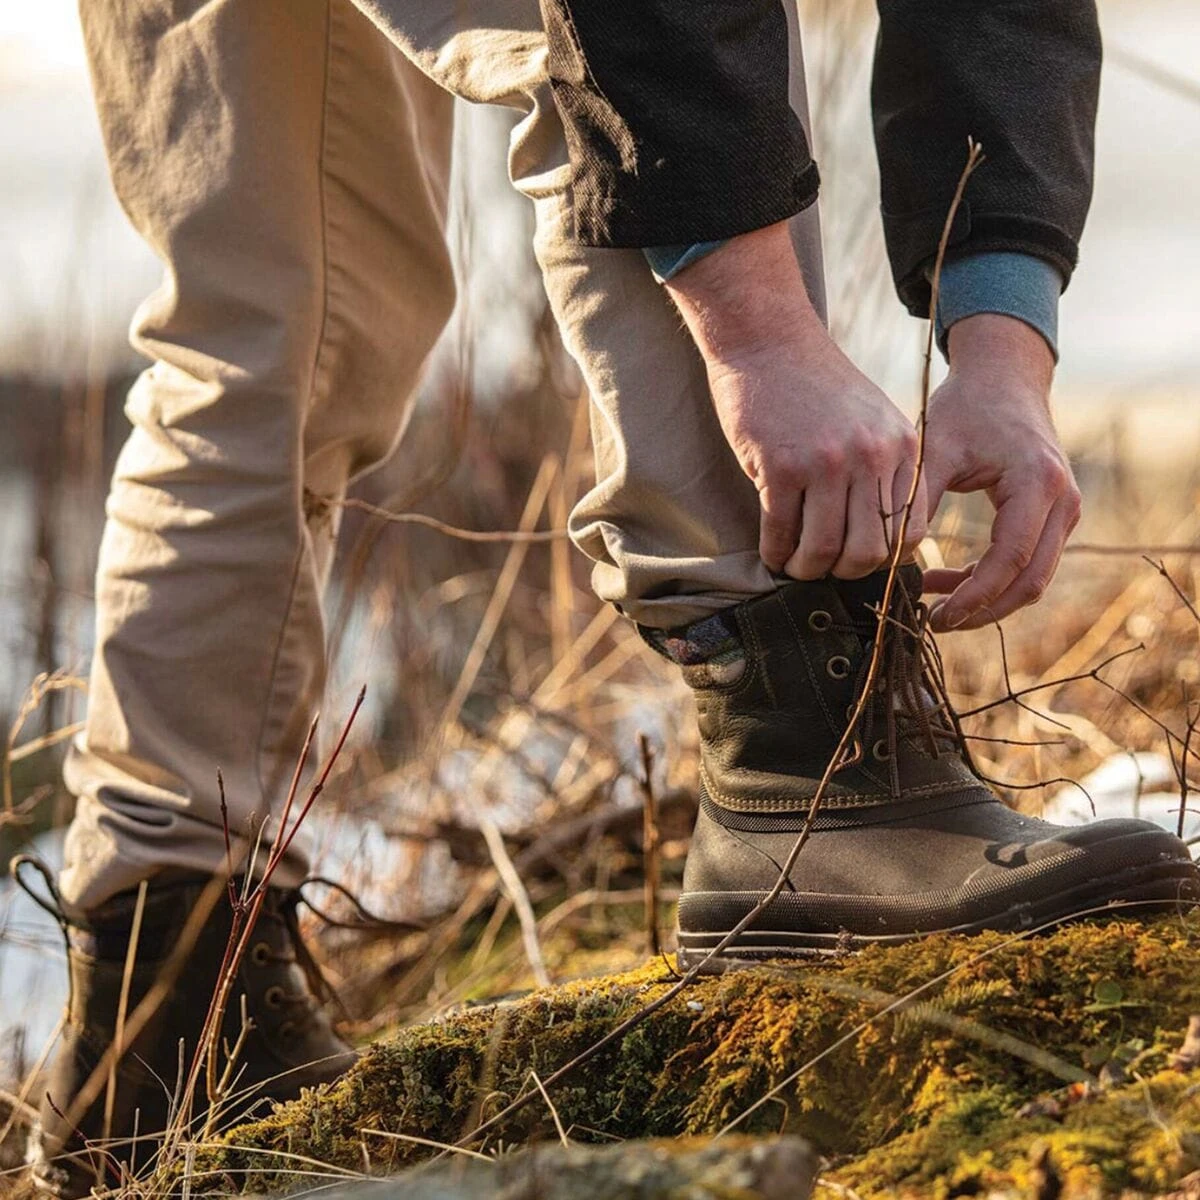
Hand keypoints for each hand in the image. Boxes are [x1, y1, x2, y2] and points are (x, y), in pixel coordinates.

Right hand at [666, 224, 926, 578]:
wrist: (768, 340)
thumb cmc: (815, 385)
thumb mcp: (871, 419)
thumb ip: (883, 468)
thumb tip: (883, 537)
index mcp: (900, 447)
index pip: (909, 532)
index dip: (883, 561)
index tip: (857, 559)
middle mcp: (870, 456)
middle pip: (868, 551)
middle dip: (843, 573)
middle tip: (822, 568)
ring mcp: (825, 463)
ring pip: (823, 549)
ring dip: (805, 569)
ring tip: (794, 564)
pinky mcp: (780, 466)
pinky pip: (781, 532)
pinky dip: (775, 552)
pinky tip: (771, 550)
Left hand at [922, 314, 1080, 631]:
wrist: (1003, 379)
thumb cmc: (965, 408)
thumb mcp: (934, 449)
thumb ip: (916, 500)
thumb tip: (890, 557)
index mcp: (1037, 483)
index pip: (1011, 560)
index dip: (973, 596)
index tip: (934, 614)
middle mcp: (1063, 501)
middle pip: (1031, 581)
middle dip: (982, 610)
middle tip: (933, 622)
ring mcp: (1065, 511)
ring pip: (1033, 579)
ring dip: (985, 600)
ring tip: (932, 604)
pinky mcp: (1054, 516)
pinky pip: (1027, 564)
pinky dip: (989, 580)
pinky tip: (944, 579)